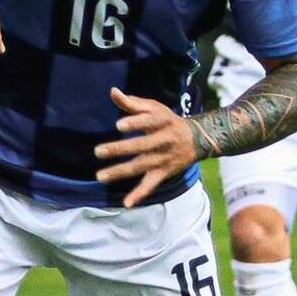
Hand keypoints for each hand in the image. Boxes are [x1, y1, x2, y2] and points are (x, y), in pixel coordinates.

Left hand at [95, 88, 197, 207]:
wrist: (197, 139)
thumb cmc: (168, 121)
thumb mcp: (154, 108)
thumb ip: (132, 103)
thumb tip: (112, 92)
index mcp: (162, 122)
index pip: (149, 122)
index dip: (135, 122)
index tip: (119, 125)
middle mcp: (164, 141)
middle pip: (141, 146)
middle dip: (120, 149)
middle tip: (98, 151)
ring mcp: (163, 159)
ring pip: (141, 166)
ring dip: (120, 171)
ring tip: (100, 176)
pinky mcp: (163, 173)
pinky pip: (151, 185)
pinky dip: (140, 195)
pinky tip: (126, 204)